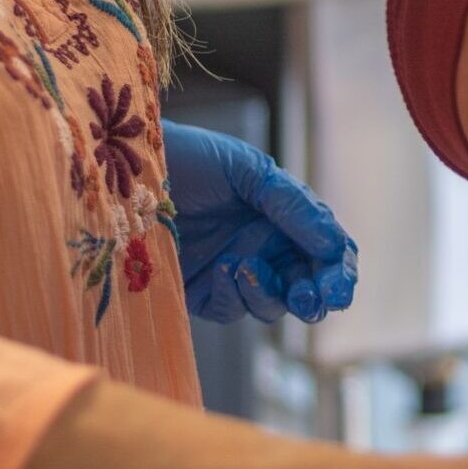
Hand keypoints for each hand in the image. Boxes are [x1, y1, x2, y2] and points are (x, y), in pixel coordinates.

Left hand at [162, 118, 356, 324]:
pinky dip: (234, 296)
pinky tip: (223, 269)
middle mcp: (264, 246)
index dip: (339, 273)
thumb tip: (335, 245)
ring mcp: (234, 271)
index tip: (338, 290)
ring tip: (247, 265)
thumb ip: (294, 206)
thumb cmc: (188, 159)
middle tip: (308, 297)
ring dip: (269, 293)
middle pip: (307, 286)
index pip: (327, 251)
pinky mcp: (201, 292)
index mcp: (284, 215)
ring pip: (272, 304)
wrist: (127, 171)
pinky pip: (232, 309)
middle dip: (315, 297)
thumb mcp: (249, 171)